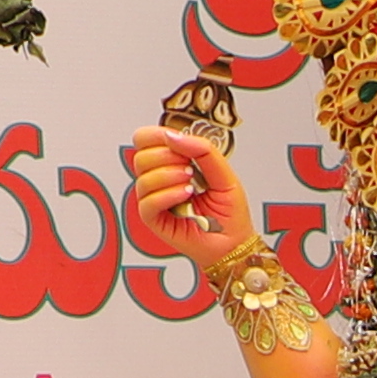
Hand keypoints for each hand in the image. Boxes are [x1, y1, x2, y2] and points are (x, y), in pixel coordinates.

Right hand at [123, 126, 254, 275]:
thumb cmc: (229, 211)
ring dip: (170, 176)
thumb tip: (173, 135)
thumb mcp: (224, 172)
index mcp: (171, 163)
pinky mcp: (154, 220)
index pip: (145, 140)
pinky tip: (186, 196)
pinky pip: (147, 202)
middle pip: (141, 156)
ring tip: (192, 184)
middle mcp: (159, 180)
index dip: (155, 135)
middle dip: (166, 157)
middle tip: (190, 168)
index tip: (174, 139)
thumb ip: (202, 150)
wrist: (235, 242)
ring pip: (143, 178)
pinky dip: (167, 195)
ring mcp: (155, 200)